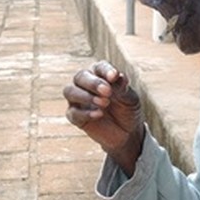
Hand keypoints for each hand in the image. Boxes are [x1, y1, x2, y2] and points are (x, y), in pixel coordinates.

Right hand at [63, 61, 144, 175]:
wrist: (126, 132)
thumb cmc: (127, 109)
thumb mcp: (130, 98)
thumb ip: (123, 88)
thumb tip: (118, 76)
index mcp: (100, 75)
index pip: (99, 67)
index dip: (105, 70)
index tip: (114, 76)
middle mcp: (85, 84)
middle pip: (80, 76)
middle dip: (93, 83)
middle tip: (107, 91)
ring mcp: (78, 100)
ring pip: (70, 91)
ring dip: (85, 96)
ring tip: (104, 103)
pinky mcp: (75, 117)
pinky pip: (73, 112)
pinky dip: (85, 113)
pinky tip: (99, 114)